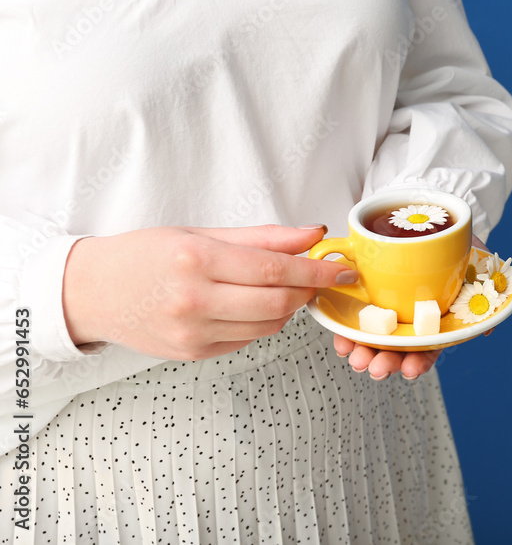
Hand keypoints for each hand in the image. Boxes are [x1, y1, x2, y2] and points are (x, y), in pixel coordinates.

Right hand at [63, 225, 355, 360]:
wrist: (92, 292)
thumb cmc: (145, 255)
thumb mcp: (201, 233)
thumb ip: (262, 237)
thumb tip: (313, 235)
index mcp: (196, 261)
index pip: (274, 270)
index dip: (316, 272)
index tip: (343, 268)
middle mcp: (194, 301)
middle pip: (278, 304)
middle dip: (309, 292)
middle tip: (322, 278)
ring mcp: (192, 334)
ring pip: (268, 325)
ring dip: (288, 307)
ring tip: (282, 286)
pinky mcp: (193, 354)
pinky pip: (247, 339)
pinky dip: (262, 322)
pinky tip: (250, 305)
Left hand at [333, 235, 489, 379]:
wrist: (432, 215)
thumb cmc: (456, 243)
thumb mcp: (476, 262)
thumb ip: (484, 290)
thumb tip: (488, 327)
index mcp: (434, 318)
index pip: (427, 348)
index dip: (418, 362)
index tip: (410, 369)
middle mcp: (409, 318)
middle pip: (397, 349)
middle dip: (385, 363)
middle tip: (376, 367)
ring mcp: (387, 308)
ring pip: (373, 339)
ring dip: (363, 353)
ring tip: (356, 358)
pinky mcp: (367, 294)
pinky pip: (354, 318)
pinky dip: (345, 332)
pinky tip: (342, 338)